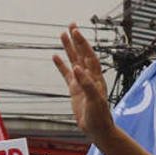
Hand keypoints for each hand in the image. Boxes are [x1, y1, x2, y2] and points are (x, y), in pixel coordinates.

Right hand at [53, 24, 114, 140]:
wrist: (97, 129)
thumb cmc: (100, 116)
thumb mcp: (94, 100)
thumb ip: (86, 84)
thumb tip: (78, 69)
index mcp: (95, 78)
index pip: (88, 56)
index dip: (82, 44)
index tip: (75, 32)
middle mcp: (89, 77)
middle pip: (82, 54)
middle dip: (76, 40)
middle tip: (71, 25)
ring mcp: (81, 82)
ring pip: (73, 61)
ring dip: (68, 49)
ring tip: (62, 35)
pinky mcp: (75, 90)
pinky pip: (66, 74)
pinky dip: (61, 65)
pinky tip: (55, 57)